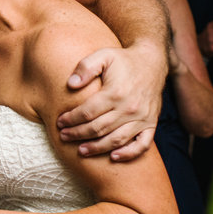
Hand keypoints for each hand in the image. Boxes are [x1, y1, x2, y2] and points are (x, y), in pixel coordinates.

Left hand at [56, 43, 164, 160]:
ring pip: (116, 139)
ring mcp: (142, 117)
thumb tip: (71, 84)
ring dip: (97, 148)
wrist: (153, 62)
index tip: (59, 122)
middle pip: (99, 128)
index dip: (71, 119)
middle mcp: (130, 108)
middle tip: (64, 137)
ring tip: (81, 151)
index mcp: (115, 92)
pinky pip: (142, 144)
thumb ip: (85, 67)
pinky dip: (129, 153)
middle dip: (78, 134)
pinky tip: (114, 157)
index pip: (87, 112)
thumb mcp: (103, 56)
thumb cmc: (123, 60)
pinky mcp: (152, 123)